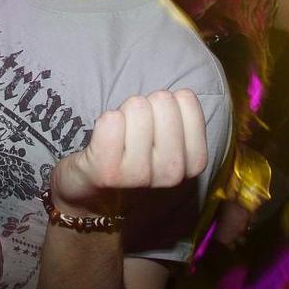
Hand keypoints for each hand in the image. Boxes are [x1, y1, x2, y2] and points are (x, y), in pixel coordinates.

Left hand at [50, 90, 207, 216]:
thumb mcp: (170, 142)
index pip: (186, 99)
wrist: (94, 194)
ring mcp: (140, 175)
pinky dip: (104, 121)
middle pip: (162, 100)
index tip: (156, 125)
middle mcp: (172, 172)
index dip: (165, 103)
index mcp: (194, 162)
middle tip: (132, 131)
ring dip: (123, 114)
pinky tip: (102, 141)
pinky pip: (110, 120)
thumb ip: (181, 116)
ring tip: (118, 137)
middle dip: (143, 106)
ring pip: (136, 107)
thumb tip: (182, 94)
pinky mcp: (107, 172)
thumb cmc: (134, 156)